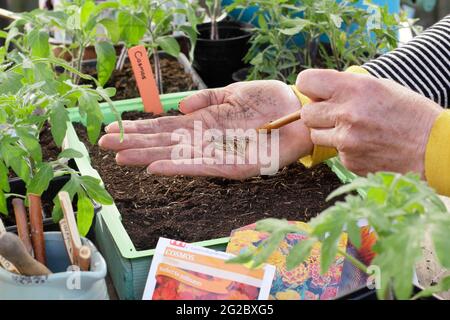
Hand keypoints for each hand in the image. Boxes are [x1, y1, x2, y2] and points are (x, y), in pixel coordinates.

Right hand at [99, 80, 312, 178]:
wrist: (300, 112)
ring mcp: (218, 153)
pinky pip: (202, 166)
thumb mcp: (234, 93)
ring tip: (121, 156)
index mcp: (205, 123)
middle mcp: (206, 140)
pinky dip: (178, 167)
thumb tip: (180, 105)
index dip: (140, 128)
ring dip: (148, 156)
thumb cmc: (269, 102)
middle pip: (163, 142)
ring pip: (176, 156)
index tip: (114, 128)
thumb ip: (207, 99)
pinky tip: (157, 166)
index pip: (165, 126)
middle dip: (134, 143)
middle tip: (104, 143)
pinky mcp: (235, 166)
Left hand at [297, 69, 442, 176]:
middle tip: (335, 114)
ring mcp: (346, 141)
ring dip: (327, 132)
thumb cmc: (409, 113)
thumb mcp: (380, 87)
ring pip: (315, 135)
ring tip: (352, 130)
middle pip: (306, 113)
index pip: (306, 81)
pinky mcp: (348, 161)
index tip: (318, 92)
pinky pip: (334, 152)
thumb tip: (321, 91)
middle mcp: (346, 114)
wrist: (432, 149)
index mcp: (355, 89)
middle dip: (317, 113)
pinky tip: (365, 145)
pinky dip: (344, 149)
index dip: (310, 87)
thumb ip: (347, 88)